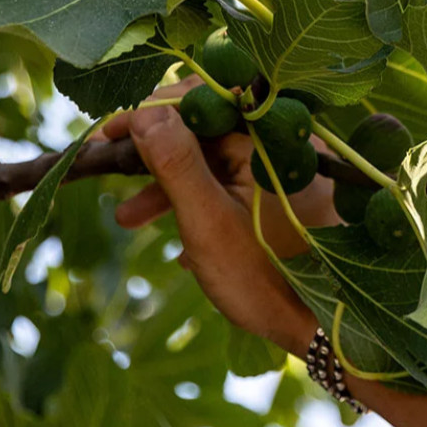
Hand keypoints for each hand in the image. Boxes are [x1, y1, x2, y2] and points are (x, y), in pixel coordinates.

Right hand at [105, 84, 341, 352]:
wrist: (319, 327)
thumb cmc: (264, 278)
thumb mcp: (207, 221)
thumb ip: (176, 163)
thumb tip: (145, 111)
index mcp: (273, 138)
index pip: (204, 98)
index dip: (149, 111)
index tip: (107, 136)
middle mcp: (286, 143)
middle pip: (207, 127)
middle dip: (155, 152)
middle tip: (110, 169)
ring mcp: (287, 170)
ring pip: (216, 159)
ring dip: (170, 184)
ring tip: (128, 220)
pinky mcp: (284, 195)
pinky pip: (234, 182)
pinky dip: (201, 201)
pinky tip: (180, 245)